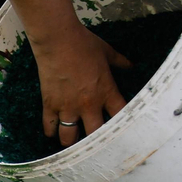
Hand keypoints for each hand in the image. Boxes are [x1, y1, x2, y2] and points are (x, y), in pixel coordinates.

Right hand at [31, 23, 131, 148]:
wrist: (58, 40)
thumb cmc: (84, 43)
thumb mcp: (107, 52)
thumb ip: (120, 62)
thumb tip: (131, 65)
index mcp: (106, 91)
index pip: (119, 116)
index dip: (122, 126)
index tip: (121, 130)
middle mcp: (88, 104)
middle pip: (95, 135)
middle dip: (95, 140)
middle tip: (94, 142)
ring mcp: (67, 107)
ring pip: (69, 137)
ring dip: (71, 141)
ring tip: (72, 141)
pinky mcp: (50, 105)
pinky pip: (50, 127)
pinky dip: (51, 132)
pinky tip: (53, 132)